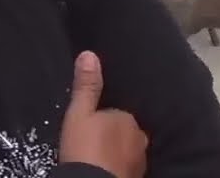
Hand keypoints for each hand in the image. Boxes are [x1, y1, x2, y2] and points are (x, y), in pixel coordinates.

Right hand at [58, 52, 147, 177]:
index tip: (89, 127)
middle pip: (125, 133)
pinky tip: (106, 171)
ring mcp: (140, 161)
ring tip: (99, 159)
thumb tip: (89, 54)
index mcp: (128, 119)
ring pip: (128, 151)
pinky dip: (119, 169)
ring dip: (117, 153)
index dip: (102, 120)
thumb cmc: (84, 147)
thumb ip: (86, 86)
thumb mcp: (79, 114)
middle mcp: (140, 139)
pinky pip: (127, 168)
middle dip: (113, 136)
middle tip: (93, 144)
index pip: (116, 114)